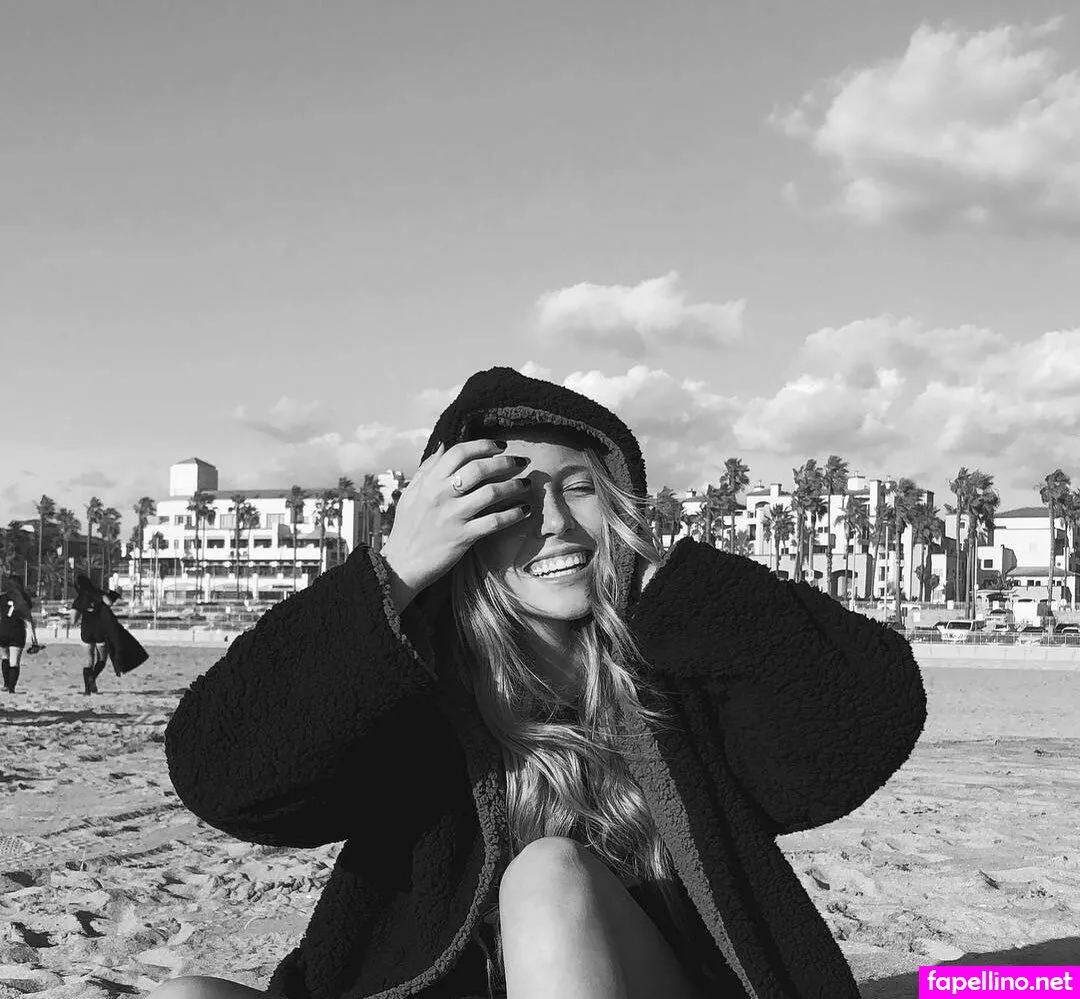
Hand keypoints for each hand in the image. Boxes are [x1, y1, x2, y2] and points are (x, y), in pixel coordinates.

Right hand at [381, 439, 531, 596]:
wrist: (401, 566)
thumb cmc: (407, 529)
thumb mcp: (410, 495)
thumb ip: (426, 469)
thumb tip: (443, 445)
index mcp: (428, 482)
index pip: (458, 452)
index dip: (483, 445)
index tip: (501, 446)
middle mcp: (440, 495)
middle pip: (479, 468)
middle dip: (504, 462)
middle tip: (521, 462)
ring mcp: (452, 516)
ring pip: (490, 493)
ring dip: (514, 486)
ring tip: (527, 484)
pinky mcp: (462, 537)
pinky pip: (494, 522)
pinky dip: (513, 514)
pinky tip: (524, 510)